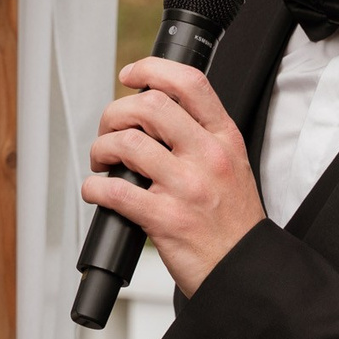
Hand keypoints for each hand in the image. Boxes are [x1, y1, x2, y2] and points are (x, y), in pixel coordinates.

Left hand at [80, 58, 266, 296]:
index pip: (190, 84)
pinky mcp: (166, 218)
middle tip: (109, 131)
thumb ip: (201, 137)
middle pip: (150, 105)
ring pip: (127, 143)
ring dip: (101, 149)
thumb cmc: (232, 221)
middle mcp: (207, 157)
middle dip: (115, 113)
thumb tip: (153, 114)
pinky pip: (115, 192)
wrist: (245, 268)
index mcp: (224, 139)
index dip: (152, 69)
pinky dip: (94, 188)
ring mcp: (187, 187)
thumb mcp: (232, 165)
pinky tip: (96, 192)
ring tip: (102, 162)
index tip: (130, 74)